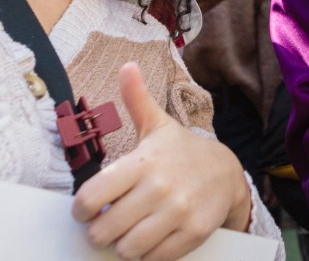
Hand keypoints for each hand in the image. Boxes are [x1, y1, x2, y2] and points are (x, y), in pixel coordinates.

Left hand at [74, 63, 251, 260]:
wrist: (227, 172)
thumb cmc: (182, 153)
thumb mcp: (158, 125)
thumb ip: (136, 99)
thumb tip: (127, 66)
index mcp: (142, 162)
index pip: (92, 197)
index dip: (80, 210)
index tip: (84, 211)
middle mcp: (159, 188)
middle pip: (105, 230)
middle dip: (99, 233)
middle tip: (104, 226)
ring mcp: (178, 213)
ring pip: (129, 249)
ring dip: (122, 246)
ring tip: (126, 234)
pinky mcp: (193, 233)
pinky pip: (156, 258)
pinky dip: (147, 255)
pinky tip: (149, 241)